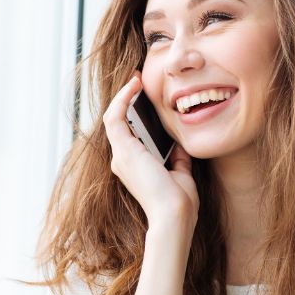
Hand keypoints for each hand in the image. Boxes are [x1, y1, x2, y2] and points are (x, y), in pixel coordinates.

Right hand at [103, 70, 198, 226]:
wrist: (174, 215)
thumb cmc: (178, 202)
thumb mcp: (181, 174)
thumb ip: (177, 159)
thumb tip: (180, 145)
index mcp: (134, 167)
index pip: (129, 135)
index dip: (132, 114)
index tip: (144, 96)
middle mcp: (122, 161)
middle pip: (119, 123)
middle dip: (126, 100)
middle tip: (138, 81)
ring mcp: (121, 156)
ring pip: (113, 118)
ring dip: (122, 96)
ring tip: (135, 79)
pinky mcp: (124, 150)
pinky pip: (115, 117)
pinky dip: (122, 99)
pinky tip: (133, 86)